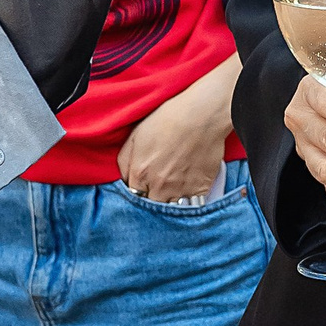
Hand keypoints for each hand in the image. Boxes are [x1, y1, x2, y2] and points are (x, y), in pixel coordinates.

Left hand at [119, 58, 240, 202]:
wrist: (201, 116)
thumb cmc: (168, 120)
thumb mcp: (135, 135)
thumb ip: (124, 162)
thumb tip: (125, 180)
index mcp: (140, 173)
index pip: (132, 196)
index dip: (137, 193)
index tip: (141, 189)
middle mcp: (158, 186)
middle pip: (150, 207)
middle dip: (151, 202)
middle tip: (155, 193)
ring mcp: (180, 190)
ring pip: (170, 210)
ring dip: (169, 205)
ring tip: (171, 196)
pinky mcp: (200, 188)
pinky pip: (192, 207)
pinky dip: (190, 205)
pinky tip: (188, 196)